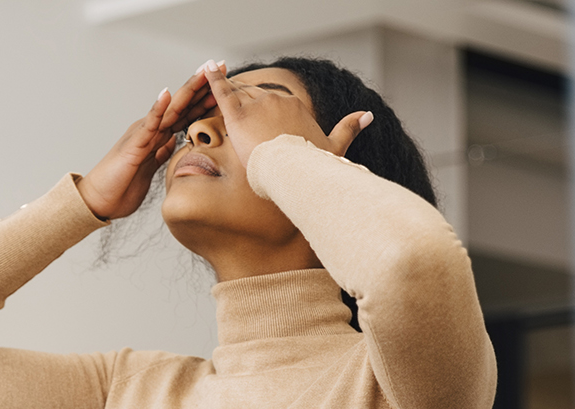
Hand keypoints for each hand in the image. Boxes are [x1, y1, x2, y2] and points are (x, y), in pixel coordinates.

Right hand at [77, 66, 217, 220]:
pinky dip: (158, 109)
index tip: (226, 83)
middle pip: (182, 103)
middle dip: (203, 85)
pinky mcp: (134, 144)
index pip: (186, 112)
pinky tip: (167, 94)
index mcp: (158, 136)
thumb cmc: (122, 186)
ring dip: (187, 90)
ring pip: (170, 108)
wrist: (100, 200)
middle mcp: (152, 129)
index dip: (206, 97)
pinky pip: (148, 124)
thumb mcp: (150, 168)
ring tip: (203, 73)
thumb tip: (174, 143)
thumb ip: (161, 152)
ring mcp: (143, 134)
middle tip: (222, 65)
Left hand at [200, 61, 371, 167]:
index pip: (274, 104)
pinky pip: (223, 93)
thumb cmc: (313, 165)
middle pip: (256, 98)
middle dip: (246, 108)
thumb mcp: (335, 147)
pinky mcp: (238, 115)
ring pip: (239, 96)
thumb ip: (349, 128)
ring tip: (220, 104)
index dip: (265, 113)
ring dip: (228, 97)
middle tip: (235, 120)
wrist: (295, 173)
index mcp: (295, 106)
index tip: (260, 125)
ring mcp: (257, 105)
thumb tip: (368, 114)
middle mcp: (277, 100)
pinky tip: (205, 69)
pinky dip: (213, 80)